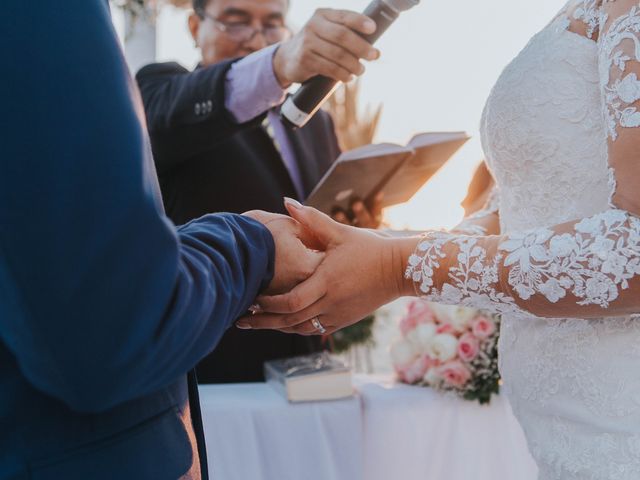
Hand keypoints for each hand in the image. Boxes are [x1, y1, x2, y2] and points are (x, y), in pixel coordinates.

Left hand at [237, 200, 418, 333]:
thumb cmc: (369, 248)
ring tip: (256, 323)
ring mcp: (338, 315)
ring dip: (277, 327)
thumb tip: (286, 201)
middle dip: (263, 322)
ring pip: (301, 328)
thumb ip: (312, 218)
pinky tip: (282, 323)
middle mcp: (332, 303)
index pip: (292, 301)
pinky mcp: (344, 320)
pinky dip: (296, 328)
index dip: (269, 304)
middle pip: (291, 321)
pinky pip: (314, 329)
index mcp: (328, 281)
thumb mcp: (340, 232)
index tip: (251, 300)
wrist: (399, 270)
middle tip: (240, 320)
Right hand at [272, 9, 379, 86]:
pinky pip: (329, 68)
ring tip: (361, 70)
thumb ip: (346, 33)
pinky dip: (342, 74)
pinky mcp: (305, 59)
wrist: (288, 58)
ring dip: (353, 64)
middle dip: (361, 47)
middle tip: (374, 56)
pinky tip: (348, 77)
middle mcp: (313, 25)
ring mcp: (307, 42)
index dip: (360, 22)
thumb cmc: (317, 45)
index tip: (373, 29)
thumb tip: (374, 48)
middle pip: (342, 36)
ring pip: (337, 54)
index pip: (344, 16)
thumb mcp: (327, 32)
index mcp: (323, 14)